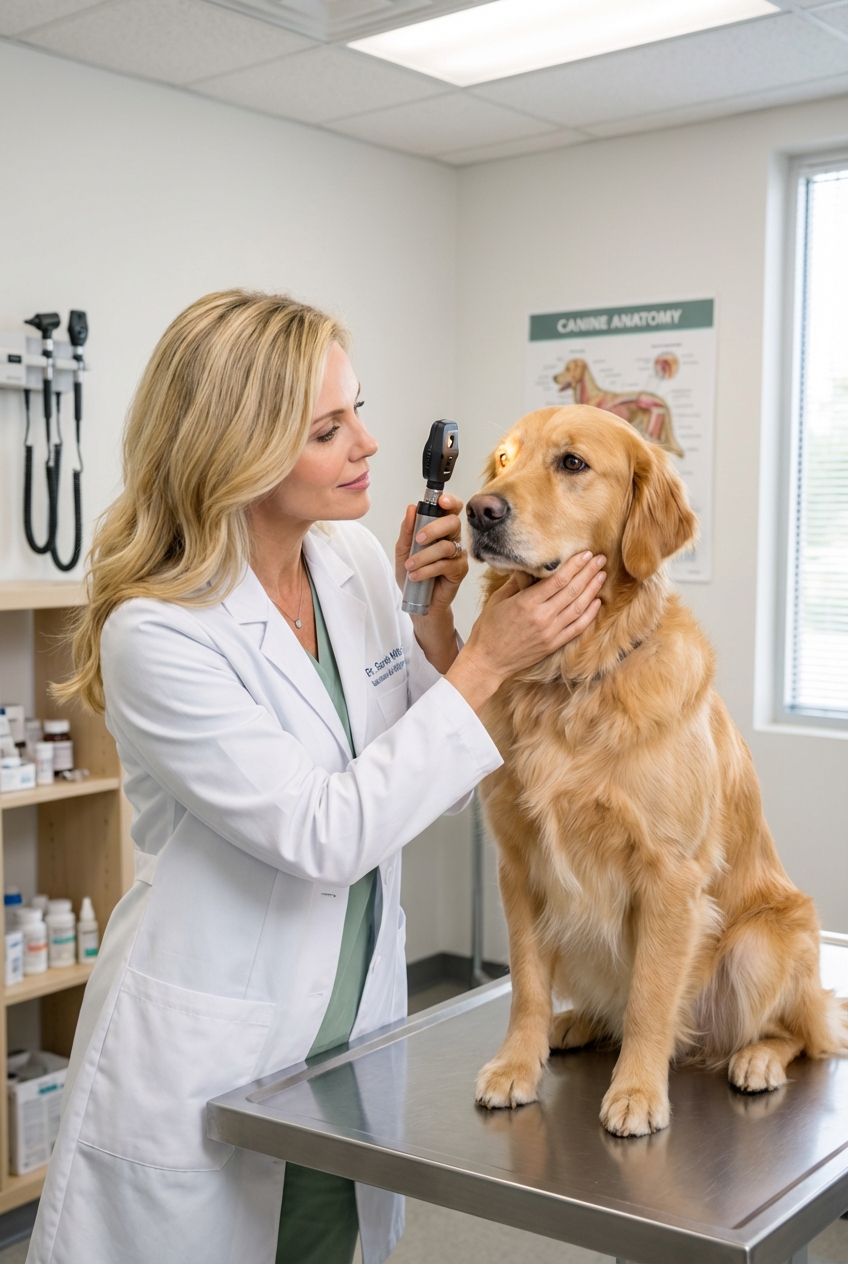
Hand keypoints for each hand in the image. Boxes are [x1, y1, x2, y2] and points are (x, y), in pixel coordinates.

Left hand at [394, 493, 467, 619]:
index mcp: (441, 530)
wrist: (419, 602)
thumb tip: (411, 508)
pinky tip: (416, 576)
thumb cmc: (414, 574)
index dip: (450, 502)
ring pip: (446, 546)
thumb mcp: (403, 551)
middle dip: (434, 528)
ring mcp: (458, 555)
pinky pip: (445, 565)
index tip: (441, 501)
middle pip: (453, 523)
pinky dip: (427, 570)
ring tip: (410, 566)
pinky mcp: (460, 571)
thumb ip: (407, 531)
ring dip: (424, 556)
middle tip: (418, 540)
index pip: (451, 510)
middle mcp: (453, 539)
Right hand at [446, 551, 605, 713]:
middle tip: (600, 559)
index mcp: (527, 603)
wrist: (487, 661)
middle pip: (572, 590)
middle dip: (588, 572)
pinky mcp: (553, 644)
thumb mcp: (498, 599)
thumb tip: (531, 567)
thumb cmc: (488, 630)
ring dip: (592, 590)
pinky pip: (577, 628)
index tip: (586, 554)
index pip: (558, 579)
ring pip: (579, 607)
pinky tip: (597, 602)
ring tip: (602, 576)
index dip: (575, 565)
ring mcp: (550, 632)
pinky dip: (589, 615)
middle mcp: (542, 617)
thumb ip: (517, 582)